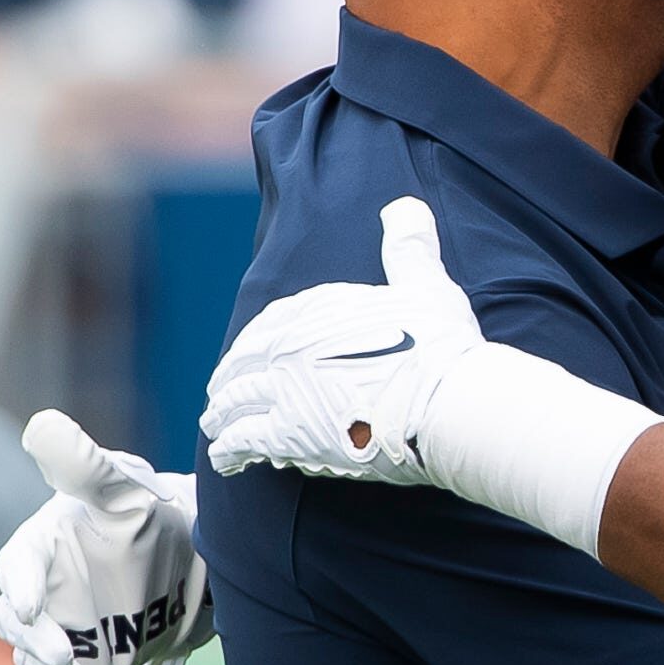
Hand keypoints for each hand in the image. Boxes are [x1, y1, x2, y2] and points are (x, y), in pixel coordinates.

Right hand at [0, 411, 210, 664]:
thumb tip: (44, 423)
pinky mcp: (90, 660)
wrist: (195, 556)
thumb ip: (85, 464)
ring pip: (37, 662)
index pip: (16, 567)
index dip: (20, 585)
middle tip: (67, 654)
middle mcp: (46, 592)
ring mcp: (65, 629)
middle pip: (17, 624)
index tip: (32, 604)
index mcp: (44, 547)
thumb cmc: (150, 511)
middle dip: (35, 642)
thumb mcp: (123, 486)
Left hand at [201, 196, 489, 482]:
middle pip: (248, 359)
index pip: (277, 319)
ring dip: (223, 413)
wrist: (448, 401)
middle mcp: (292, 344)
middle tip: (223, 390)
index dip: (264, 338)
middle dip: (232, 375)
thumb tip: (402, 206)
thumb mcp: (427, 283)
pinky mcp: (288, 433)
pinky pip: (243, 440)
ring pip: (237, 400)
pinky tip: (225, 459)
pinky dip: (229, 448)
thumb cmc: (442, 345)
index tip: (258, 349)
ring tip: (216, 424)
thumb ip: (409, 246)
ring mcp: (285, 388)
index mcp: (320, 307)